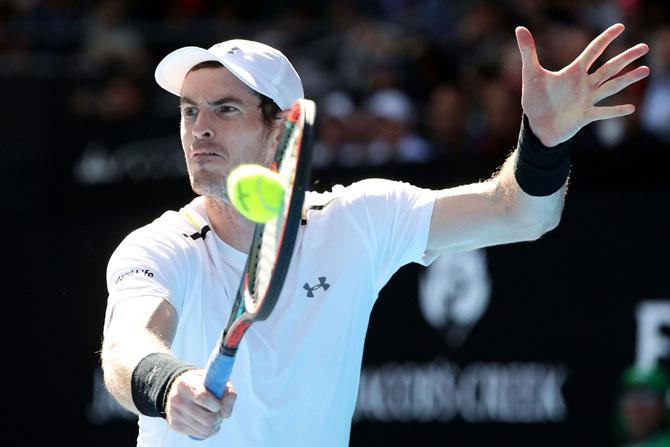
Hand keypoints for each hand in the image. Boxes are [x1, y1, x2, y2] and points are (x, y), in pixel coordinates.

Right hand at [164, 369, 236, 438]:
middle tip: (219, 411)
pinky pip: (200, 435)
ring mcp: (175, 413)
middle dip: (219, 416)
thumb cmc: (203, 383)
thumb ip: (228, 393)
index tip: (218, 404)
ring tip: (215, 415)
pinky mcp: (175, 425)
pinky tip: (208, 422)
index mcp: (186, 384)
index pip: (203, 398)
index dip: (216, 405)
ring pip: (205, 429)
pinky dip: (210, 430)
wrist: (181, 389)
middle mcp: (177, 399)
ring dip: (216, 424)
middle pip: (207, 419)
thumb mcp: (217, 380)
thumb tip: (226, 414)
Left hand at [515, 23, 648, 146]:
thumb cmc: (534, 100)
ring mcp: (587, 100)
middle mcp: (584, 85)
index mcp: (573, 72)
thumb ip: (528, 51)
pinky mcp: (586, 117)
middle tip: (645, 47)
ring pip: (611, 87)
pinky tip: (631, 108)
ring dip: (628, 80)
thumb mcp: (530, 74)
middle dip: (626, 58)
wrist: (536, 126)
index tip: (620, 27)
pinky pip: (603, 113)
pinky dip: (616, 111)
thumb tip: (519, 28)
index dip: (605, 39)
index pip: (593, 51)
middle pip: (609, 68)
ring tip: (646, 70)